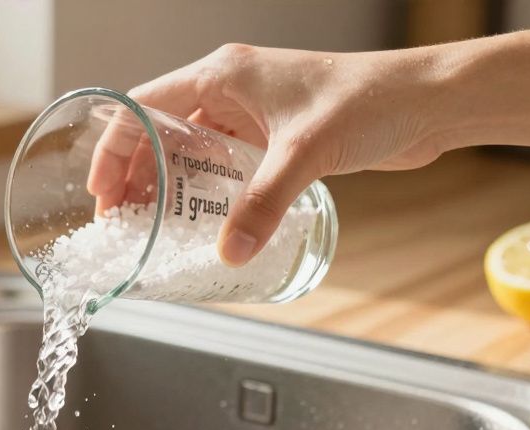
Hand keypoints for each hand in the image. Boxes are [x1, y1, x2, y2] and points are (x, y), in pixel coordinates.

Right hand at [89, 44, 447, 264]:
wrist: (427, 102)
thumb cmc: (369, 102)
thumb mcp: (304, 154)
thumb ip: (262, 205)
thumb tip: (230, 253)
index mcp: (222, 75)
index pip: (142, 107)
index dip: (113, 150)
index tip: (102, 194)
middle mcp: (230, 90)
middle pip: (158, 131)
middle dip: (134, 175)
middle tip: (123, 221)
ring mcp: (252, 114)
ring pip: (189, 150)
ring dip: (168, 186)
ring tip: (152, 227)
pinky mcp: (274, 138)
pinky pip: (222, 166)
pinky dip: (204, 191)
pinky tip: (201, 222)